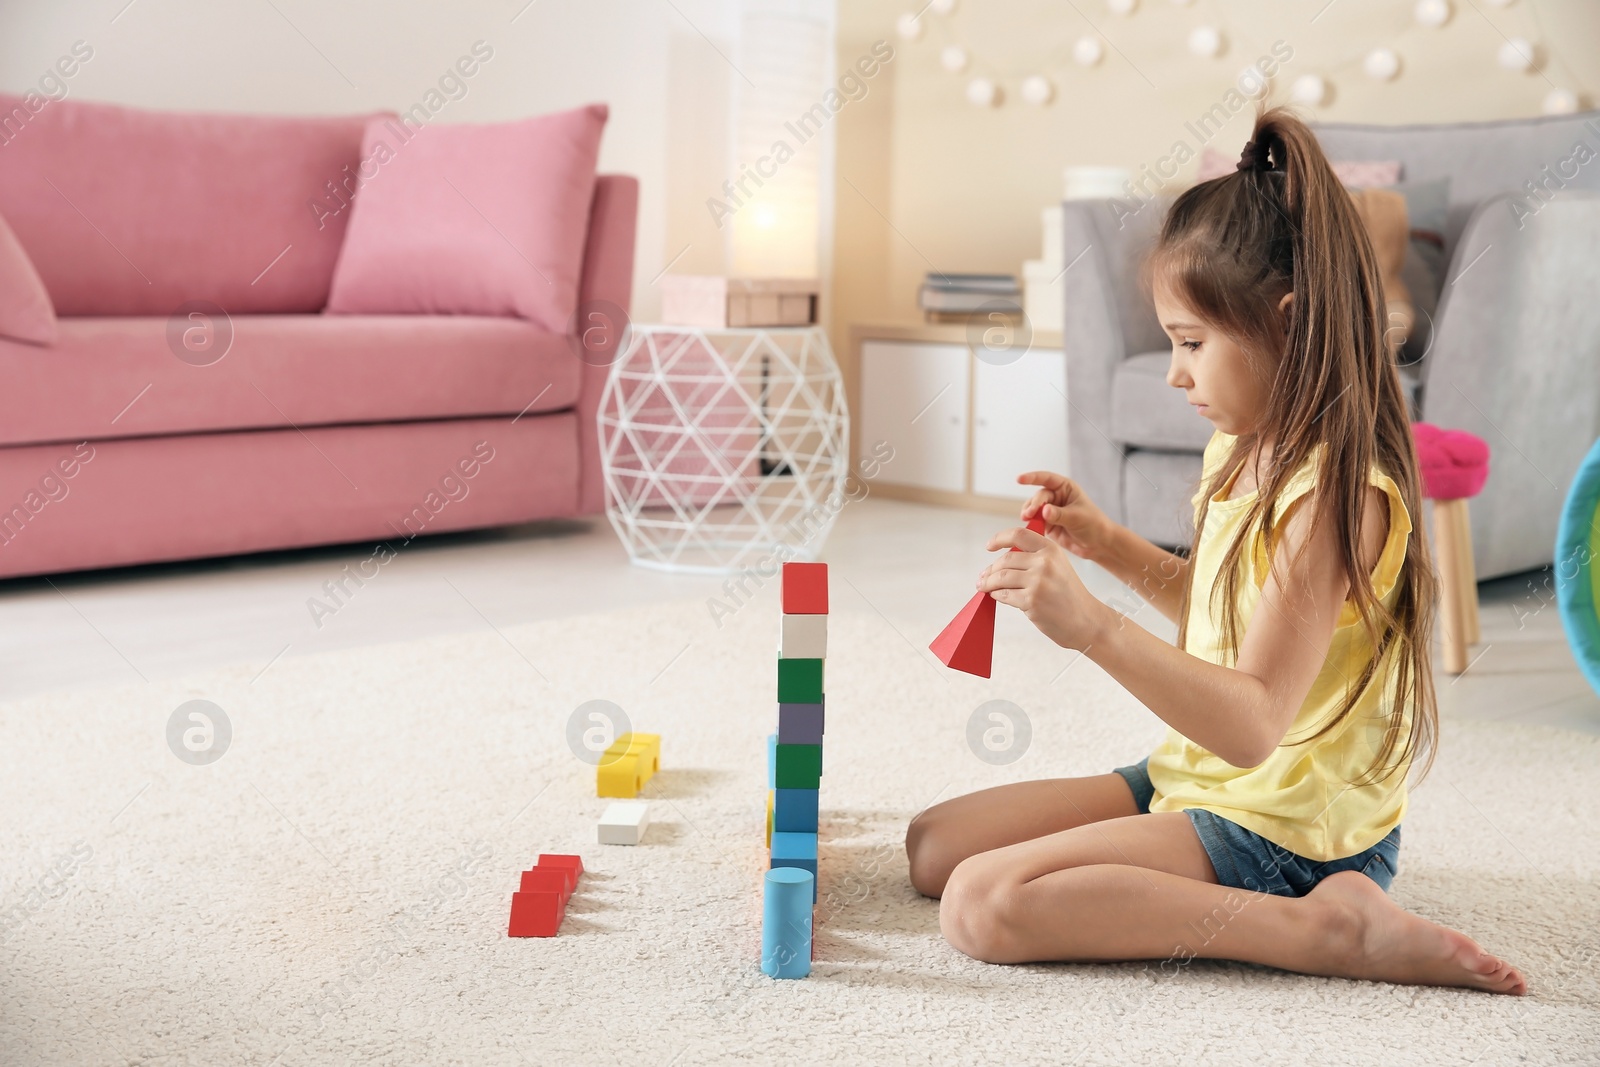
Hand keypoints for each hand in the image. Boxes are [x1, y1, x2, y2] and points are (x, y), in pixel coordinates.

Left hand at [977, 526, 1111, 650]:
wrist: (1086, 621)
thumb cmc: (1068, 595)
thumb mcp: (1058, 566)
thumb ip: (1034, 558)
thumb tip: (1000, 561)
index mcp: (1051, 549)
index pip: (1018, 534)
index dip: (999, 538)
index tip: (989, 546)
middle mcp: (1045, 562)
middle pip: (1005, 560)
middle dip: (990, 570)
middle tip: (984, 577)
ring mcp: (1038, 581)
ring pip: (1000, 577)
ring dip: (988, 583)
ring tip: (984, 586)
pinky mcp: (1031, 600)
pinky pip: (1003, 594)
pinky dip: (996, 595)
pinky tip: (996, 596)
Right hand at [1017, 471, 1115, 562]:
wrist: (1098, 544)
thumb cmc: (1094, 524)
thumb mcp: (1077, 517)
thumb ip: (1059, 514)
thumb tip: (1044, 511)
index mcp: (1066, 488)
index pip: (1047, 479)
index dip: (1032, 477)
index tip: (1019, 479)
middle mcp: (1057, 497)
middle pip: (1039, 497)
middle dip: (1033, 504)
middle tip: (1029, 514)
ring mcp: (1051, 511)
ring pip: (1034, 509)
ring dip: (1029, 514)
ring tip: (1027, 520)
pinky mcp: (1047, 524)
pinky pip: (1035, 522)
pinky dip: (1031, 524)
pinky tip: (1030, 528)